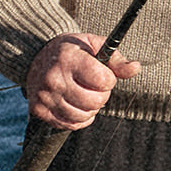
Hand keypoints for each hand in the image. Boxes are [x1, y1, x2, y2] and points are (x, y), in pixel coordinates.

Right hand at [26, 33, 141, 129]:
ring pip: (84, 116)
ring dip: (91, 108)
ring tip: (85, 95)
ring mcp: (45, 97)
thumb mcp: (93, 45)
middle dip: (102, 95)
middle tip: (94, 86)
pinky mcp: (39, 110)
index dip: (109, 79)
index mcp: (69, 59)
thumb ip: (116, 59)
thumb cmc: (71, 51)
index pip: (103, 80)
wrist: (35, 56)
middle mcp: (54, 79)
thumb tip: (135, 68)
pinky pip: (70, 125)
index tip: (103, 74)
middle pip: (95, 101)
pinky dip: (79, 118)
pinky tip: (76, 105)